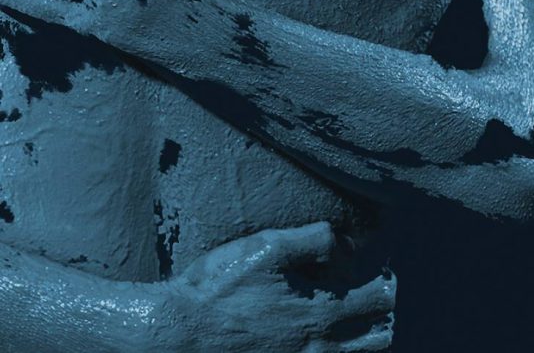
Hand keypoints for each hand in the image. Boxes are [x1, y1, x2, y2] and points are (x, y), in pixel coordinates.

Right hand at [159, 222, 394, 352]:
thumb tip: (347, 244)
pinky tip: (323, 341)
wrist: (182, 334)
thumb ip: (314, 240)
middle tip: (373, 298)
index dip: (386, 282)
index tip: (381, 271)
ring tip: (352, 322)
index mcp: (320, 312)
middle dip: (384, 316)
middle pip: (379, 339)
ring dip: (365, 341)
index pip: (380, 300)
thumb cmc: (222, 287)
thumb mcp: (267, 248)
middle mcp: (320, 348)